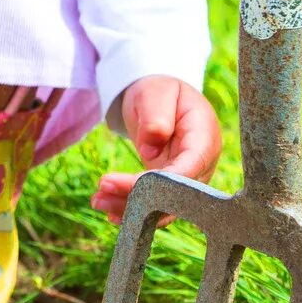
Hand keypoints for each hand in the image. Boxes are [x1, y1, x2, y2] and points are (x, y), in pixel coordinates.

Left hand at [92, 75, 223, 223]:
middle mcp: (201, 162)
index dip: (159, 181)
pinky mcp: (171, 183)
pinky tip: (109, 211)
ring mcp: (188, 176)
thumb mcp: (156, 92)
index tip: (122, 182)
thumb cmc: (160, 91)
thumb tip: (150, 150)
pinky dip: (133, 206)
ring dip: (131, 207)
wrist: (161, 98)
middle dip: (139, 197)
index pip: (188, 168)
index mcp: (204, 137)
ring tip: (97, 202)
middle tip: (101, 193)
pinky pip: (156, 200)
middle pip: (176, 192)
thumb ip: (156, 117)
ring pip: (165, 203)